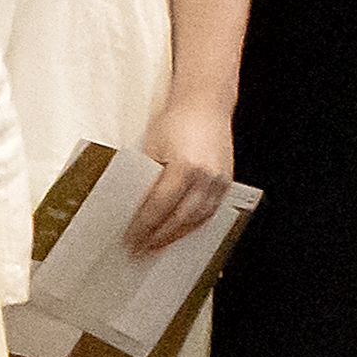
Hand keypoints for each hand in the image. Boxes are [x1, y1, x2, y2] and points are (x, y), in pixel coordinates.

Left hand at [129, 92, 237, 251]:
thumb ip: (147, 178)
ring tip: (157, 247)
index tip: (130, 240)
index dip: (143, 227)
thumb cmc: (175, 120)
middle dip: (159, 238)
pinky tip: (178, 231)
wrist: (205, 104)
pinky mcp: (225, 182)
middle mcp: (205, 177)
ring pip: (198, 219)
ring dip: (176, 236)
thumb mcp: (151, 148)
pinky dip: (192, 224)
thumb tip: (134, 207)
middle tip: (140, 252)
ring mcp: (219, 181)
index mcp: (184, 167)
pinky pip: (210, 211)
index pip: (159, 206)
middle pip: (181, 218)